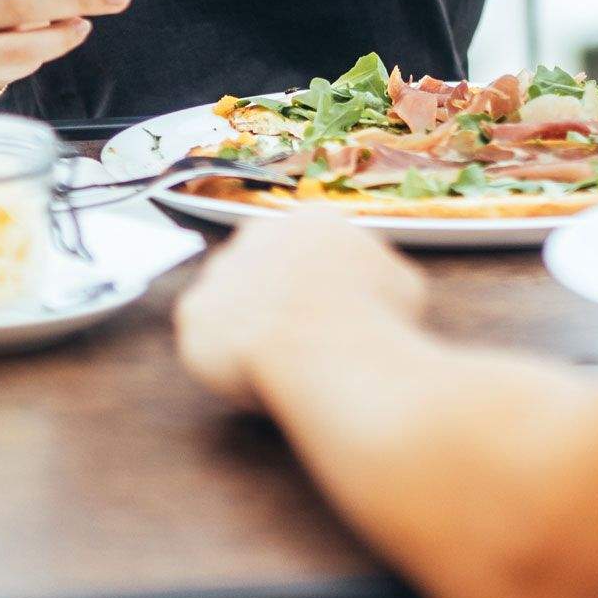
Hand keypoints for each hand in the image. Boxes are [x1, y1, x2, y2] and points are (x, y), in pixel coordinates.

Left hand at [174, 214, 424, 412]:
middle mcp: (259, 232)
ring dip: (245, 327)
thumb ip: (378, 276)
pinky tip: (249, 376)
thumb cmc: (373, 321)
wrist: (326, 346)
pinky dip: (223, 360)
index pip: (308, 249)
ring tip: (272, 365)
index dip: (316, 287)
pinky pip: (206, 338)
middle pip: (264, 268)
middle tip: (297, 342)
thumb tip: (374, 284)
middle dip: (276, 300)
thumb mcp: (402, 287)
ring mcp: (222, 269)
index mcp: (312, 221)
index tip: (325, 318)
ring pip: (231, 301)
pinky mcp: (194, 312)